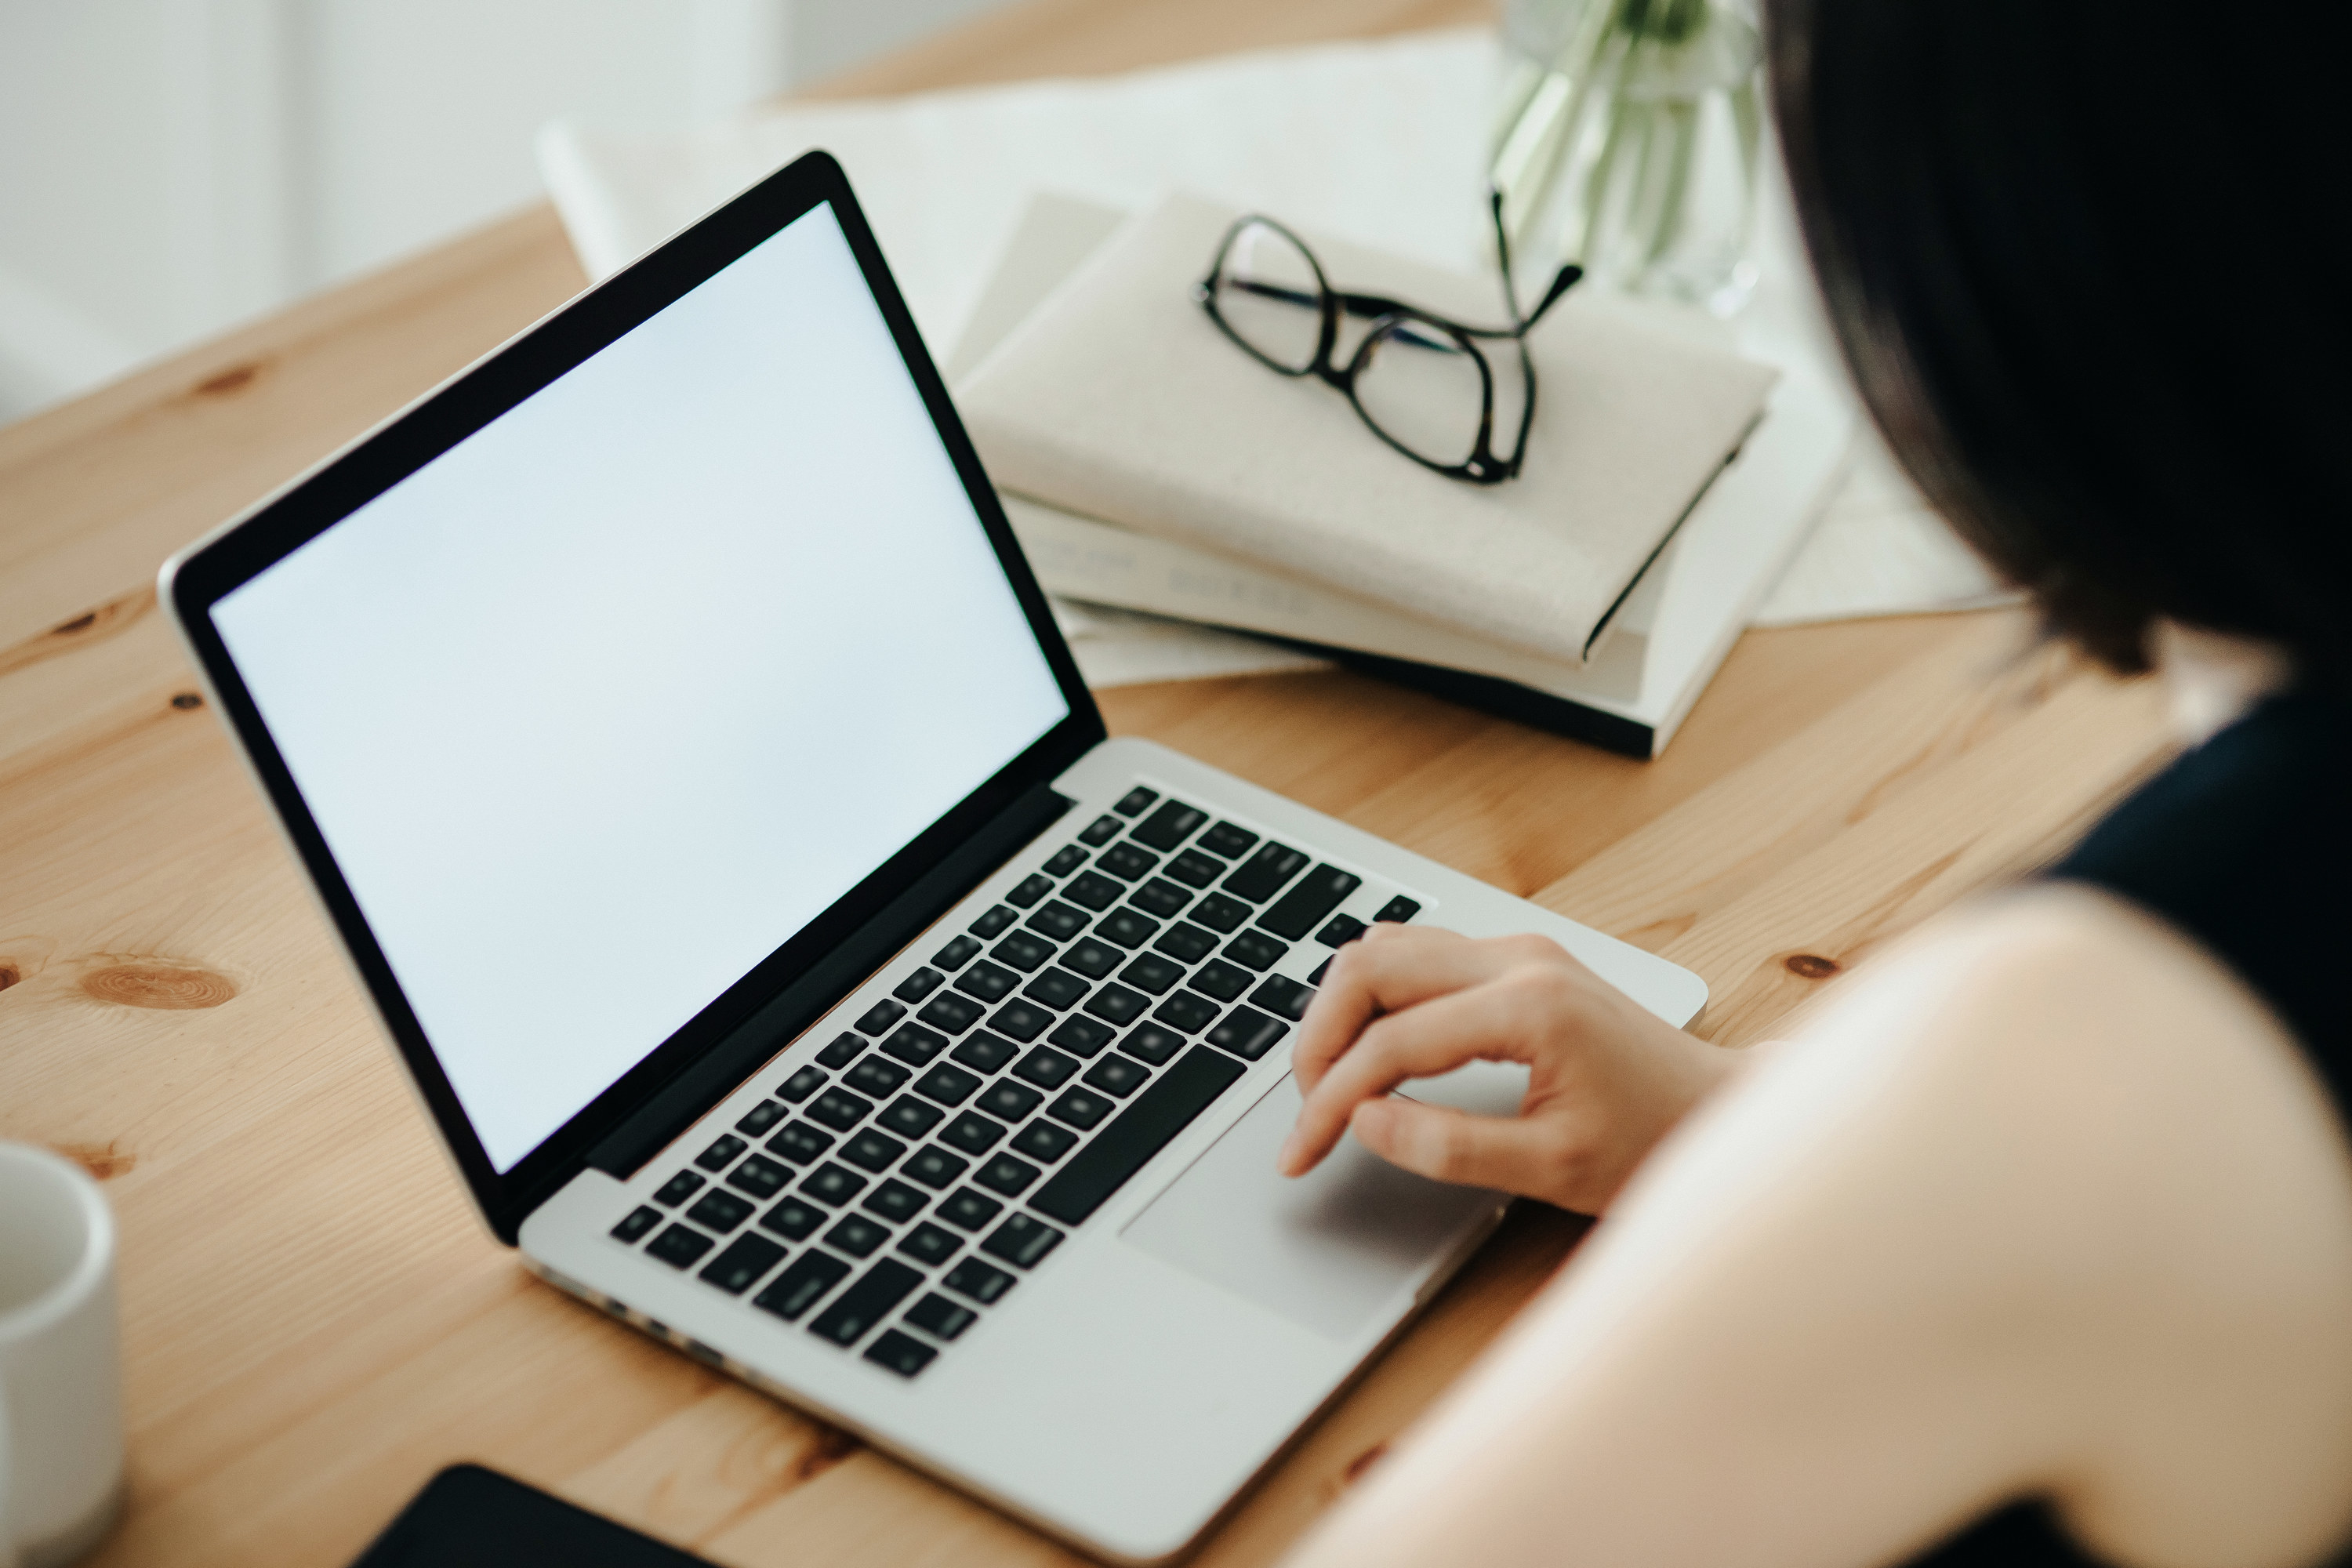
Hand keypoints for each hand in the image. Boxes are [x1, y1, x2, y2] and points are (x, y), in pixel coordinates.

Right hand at [1277, 924, 1734, 1213]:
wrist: (1721, 1111)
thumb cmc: (1653, 1141)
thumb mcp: (1553, 1168)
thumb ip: (1450, 1147)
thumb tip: (1365, 1122)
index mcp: (1529, 1007)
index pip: (1391, 1044)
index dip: (1330, 1102)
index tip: (1300, 1153)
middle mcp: (1519, 959)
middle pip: (1371, 967)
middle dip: (1319, 1040)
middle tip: (1306, 1110)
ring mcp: (1519, 950)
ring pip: (1389, 949)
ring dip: (1344, 1012)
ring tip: (1330, 1086)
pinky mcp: (1518, 960)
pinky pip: (1420, 957)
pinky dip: (1378, 1000)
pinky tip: (1372, 1054)